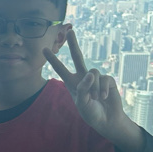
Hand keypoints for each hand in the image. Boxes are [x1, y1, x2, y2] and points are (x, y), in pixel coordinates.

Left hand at [43, 30, 141, 151]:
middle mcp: (83, 78)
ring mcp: (96, 78)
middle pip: (77, 57)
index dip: (53, 59)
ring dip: (94, 87)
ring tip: (96, 98)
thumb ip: (83, 88)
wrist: (107, 120)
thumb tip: (90, 73)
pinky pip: (104, 79)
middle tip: (70, 31)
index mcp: (72, 83)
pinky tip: (104, 97)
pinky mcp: (108, 80)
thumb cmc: (91, 113)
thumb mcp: (82, 103)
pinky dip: (103, 89)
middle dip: (73, 44)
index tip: (44, 49)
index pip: (60, 69)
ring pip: (92, 73)